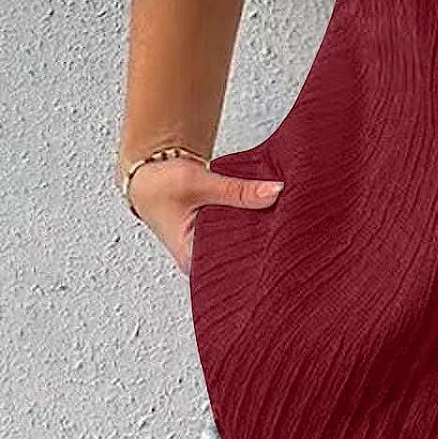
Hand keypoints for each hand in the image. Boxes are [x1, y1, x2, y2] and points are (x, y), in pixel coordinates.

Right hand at [128, 157, 283, 275]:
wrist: (148, 174)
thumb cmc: (161, 184)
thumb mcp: (199, 183)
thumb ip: (237, 190)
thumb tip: (276, 191)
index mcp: (191, 259)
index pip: (235, 264)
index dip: (262, 250)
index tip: (285, 235)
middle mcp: (201, 261)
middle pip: (244, 257)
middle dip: (267, 240)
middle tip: (289, 224)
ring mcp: (211, 250)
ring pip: (246, 244)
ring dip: (263, 230)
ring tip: (283, 217)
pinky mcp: (219, 237)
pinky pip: (244, 232)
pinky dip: (256, 222)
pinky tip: (272, 214)